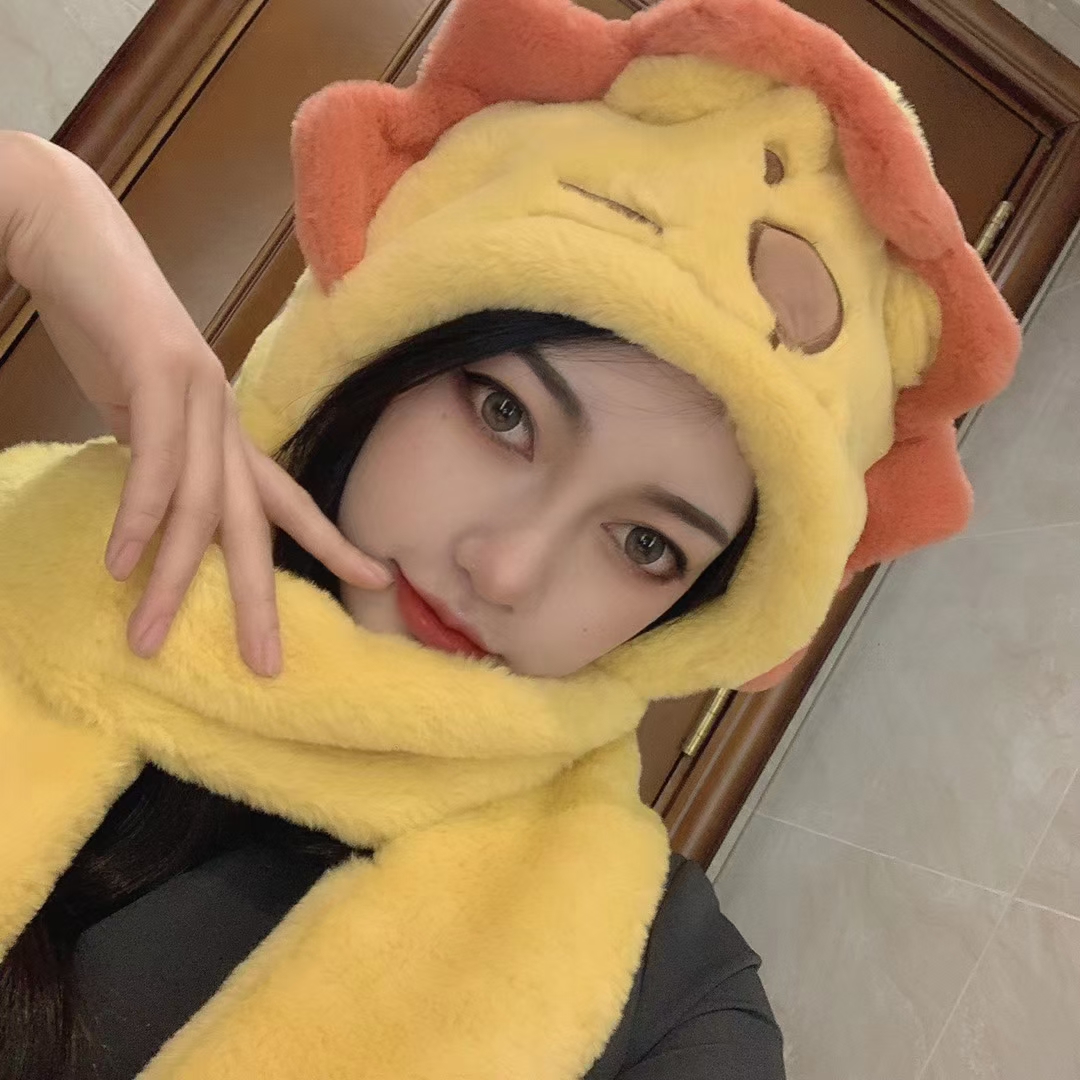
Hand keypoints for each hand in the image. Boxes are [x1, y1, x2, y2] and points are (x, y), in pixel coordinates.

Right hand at [0, 131, 390, 675]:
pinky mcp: (157, 369)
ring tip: (150, 639)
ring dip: (173, 578)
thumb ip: (163, 455)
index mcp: (227, 428)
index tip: (377, 583)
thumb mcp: (143, 406)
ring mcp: (197, 393)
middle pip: (256, 523)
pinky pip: (155, 459)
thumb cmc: (108, 326)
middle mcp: (225, 416)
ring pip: (198, 504)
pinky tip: (123, 563)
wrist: (73, 236)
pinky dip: (139, 514)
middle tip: (268, 664)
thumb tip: (160, 508)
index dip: (334, 543)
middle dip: (264, 598)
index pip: (288, 499)